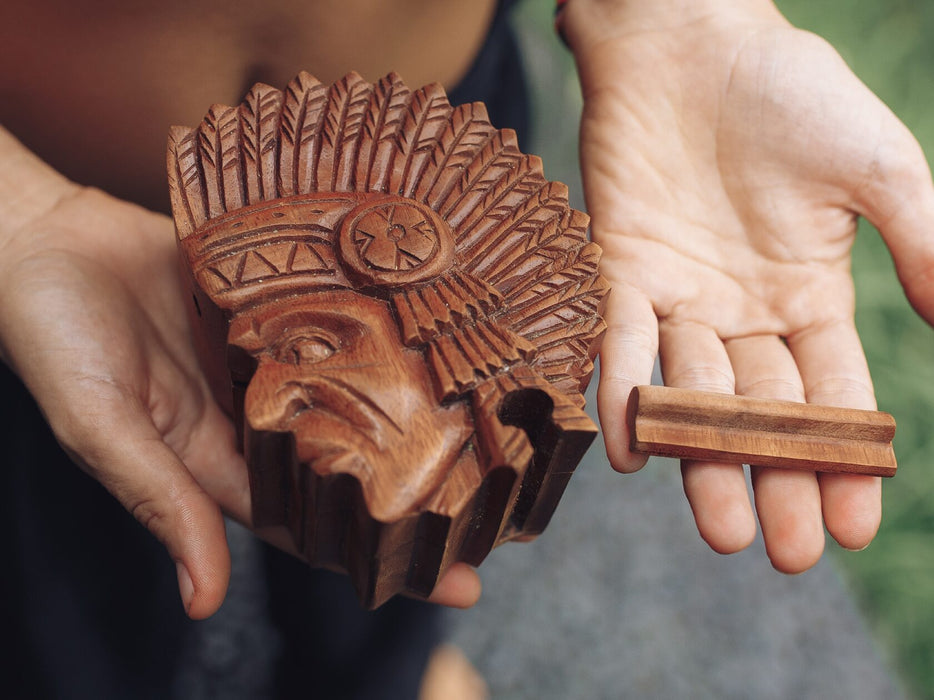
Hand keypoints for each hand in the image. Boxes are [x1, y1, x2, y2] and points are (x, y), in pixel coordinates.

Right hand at [0, 159, 480, 613]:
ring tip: (492, 423)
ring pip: (358, 389)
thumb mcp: (103, 425)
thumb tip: (204, 598)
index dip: (378, 554)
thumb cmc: (54, 338)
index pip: (315, 522)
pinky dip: (383, 330)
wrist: (45, 238)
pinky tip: (438, 331)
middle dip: (420, 487)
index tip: (456, 581)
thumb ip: (158, 499)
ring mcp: (275, 354)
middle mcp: (261, 414)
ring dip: (416, 407)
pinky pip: (338, 318)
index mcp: (223, 460)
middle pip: (354, 460)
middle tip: (501, 502)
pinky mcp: (276, 296)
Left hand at [563, 0, 933, 569]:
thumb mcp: (877, 168)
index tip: (853, 525)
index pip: (832, 393)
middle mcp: (742, 310)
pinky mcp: (620, 270)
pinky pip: (620, 340)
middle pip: (762, 409)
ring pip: (693, 391)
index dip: (844, 457)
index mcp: (809, 295)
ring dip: (705, 458)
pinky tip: (633, 452)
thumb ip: (920, 242)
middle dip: (777, 477)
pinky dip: (626, 390)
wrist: (692, 44)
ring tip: (722, 528)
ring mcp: (680, 295)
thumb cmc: (790, 94)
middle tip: (786, 552)